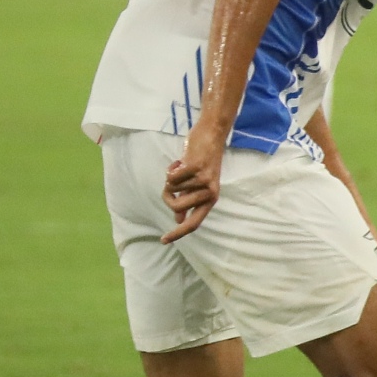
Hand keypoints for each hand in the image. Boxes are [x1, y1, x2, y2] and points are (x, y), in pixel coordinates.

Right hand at [160, 128, 224, 242]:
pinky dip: (171, 169)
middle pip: (176, 207)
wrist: (211, 135)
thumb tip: (179, 220)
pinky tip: (180, 161)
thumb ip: (189, 201)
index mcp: (210, 199)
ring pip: (171, 189)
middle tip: (171, 182)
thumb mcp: (197, 184)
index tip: (164, 241)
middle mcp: (209, 193)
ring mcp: (204, 181)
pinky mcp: (196, 168)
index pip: (194, 223)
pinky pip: (171, 177)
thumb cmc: (202, 160)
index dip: (178, 233)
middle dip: (167, 195)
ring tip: (181, 167)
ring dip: (171, 178)